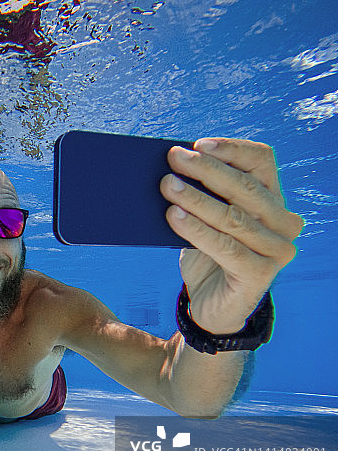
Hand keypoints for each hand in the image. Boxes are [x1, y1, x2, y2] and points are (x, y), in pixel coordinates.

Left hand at [160, 138, 303, 333]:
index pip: (261, 161)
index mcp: (273, 199)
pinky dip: (197, 230)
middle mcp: (283, 222)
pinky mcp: (260, 274)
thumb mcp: (205, 220)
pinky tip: (174, 216)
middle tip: (174, 159)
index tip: (197, 144)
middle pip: (245, 187)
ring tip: (167, 185)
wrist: (212, 306)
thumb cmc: (207, 255)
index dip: (230, 149)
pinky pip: (225, 246)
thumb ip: (201, 194)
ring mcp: (277, 249)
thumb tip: (171, 167)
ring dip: (196, 198)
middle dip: (206, 170)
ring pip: (233, 217)